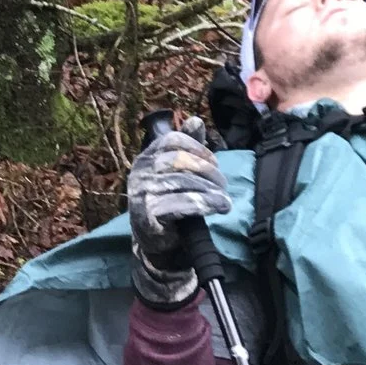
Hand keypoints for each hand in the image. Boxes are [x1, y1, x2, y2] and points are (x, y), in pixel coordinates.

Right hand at [127, 129, 229, 306]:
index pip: (172, 140)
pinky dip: (204, 204)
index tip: (214, 162)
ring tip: (225, 200)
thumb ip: (188, 148)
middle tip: (223, 185)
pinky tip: (218, 207)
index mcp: (146, 157)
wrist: (157, 244)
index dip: (197, 147)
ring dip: (209, 190)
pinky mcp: (147, 214)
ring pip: (181, 182)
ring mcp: (141, 193)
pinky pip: (179, 204)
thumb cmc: (169, 203)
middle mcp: (140, 172)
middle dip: (207, 171)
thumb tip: (196, 120)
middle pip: (178, 160)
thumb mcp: (177, 173)